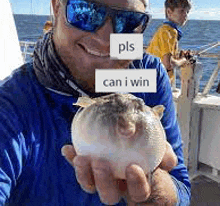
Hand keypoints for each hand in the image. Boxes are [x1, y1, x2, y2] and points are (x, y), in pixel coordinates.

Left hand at [61, 141, 177, 204]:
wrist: (140, 145)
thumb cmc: (153, 153)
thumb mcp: (162, 151)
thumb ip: (165, 155)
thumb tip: (166, 161)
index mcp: (138, 184)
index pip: (139, 192)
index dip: (136, 184)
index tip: (134, 168)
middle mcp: (120, 186)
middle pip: (109, 195)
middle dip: (103, 181)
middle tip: (100, 162)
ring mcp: (104, 179)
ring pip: (92, 185)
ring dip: (84, 173)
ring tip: (80, 158)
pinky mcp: (91, 168)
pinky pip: (81, 167)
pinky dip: (73, 158)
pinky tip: (67, 149)